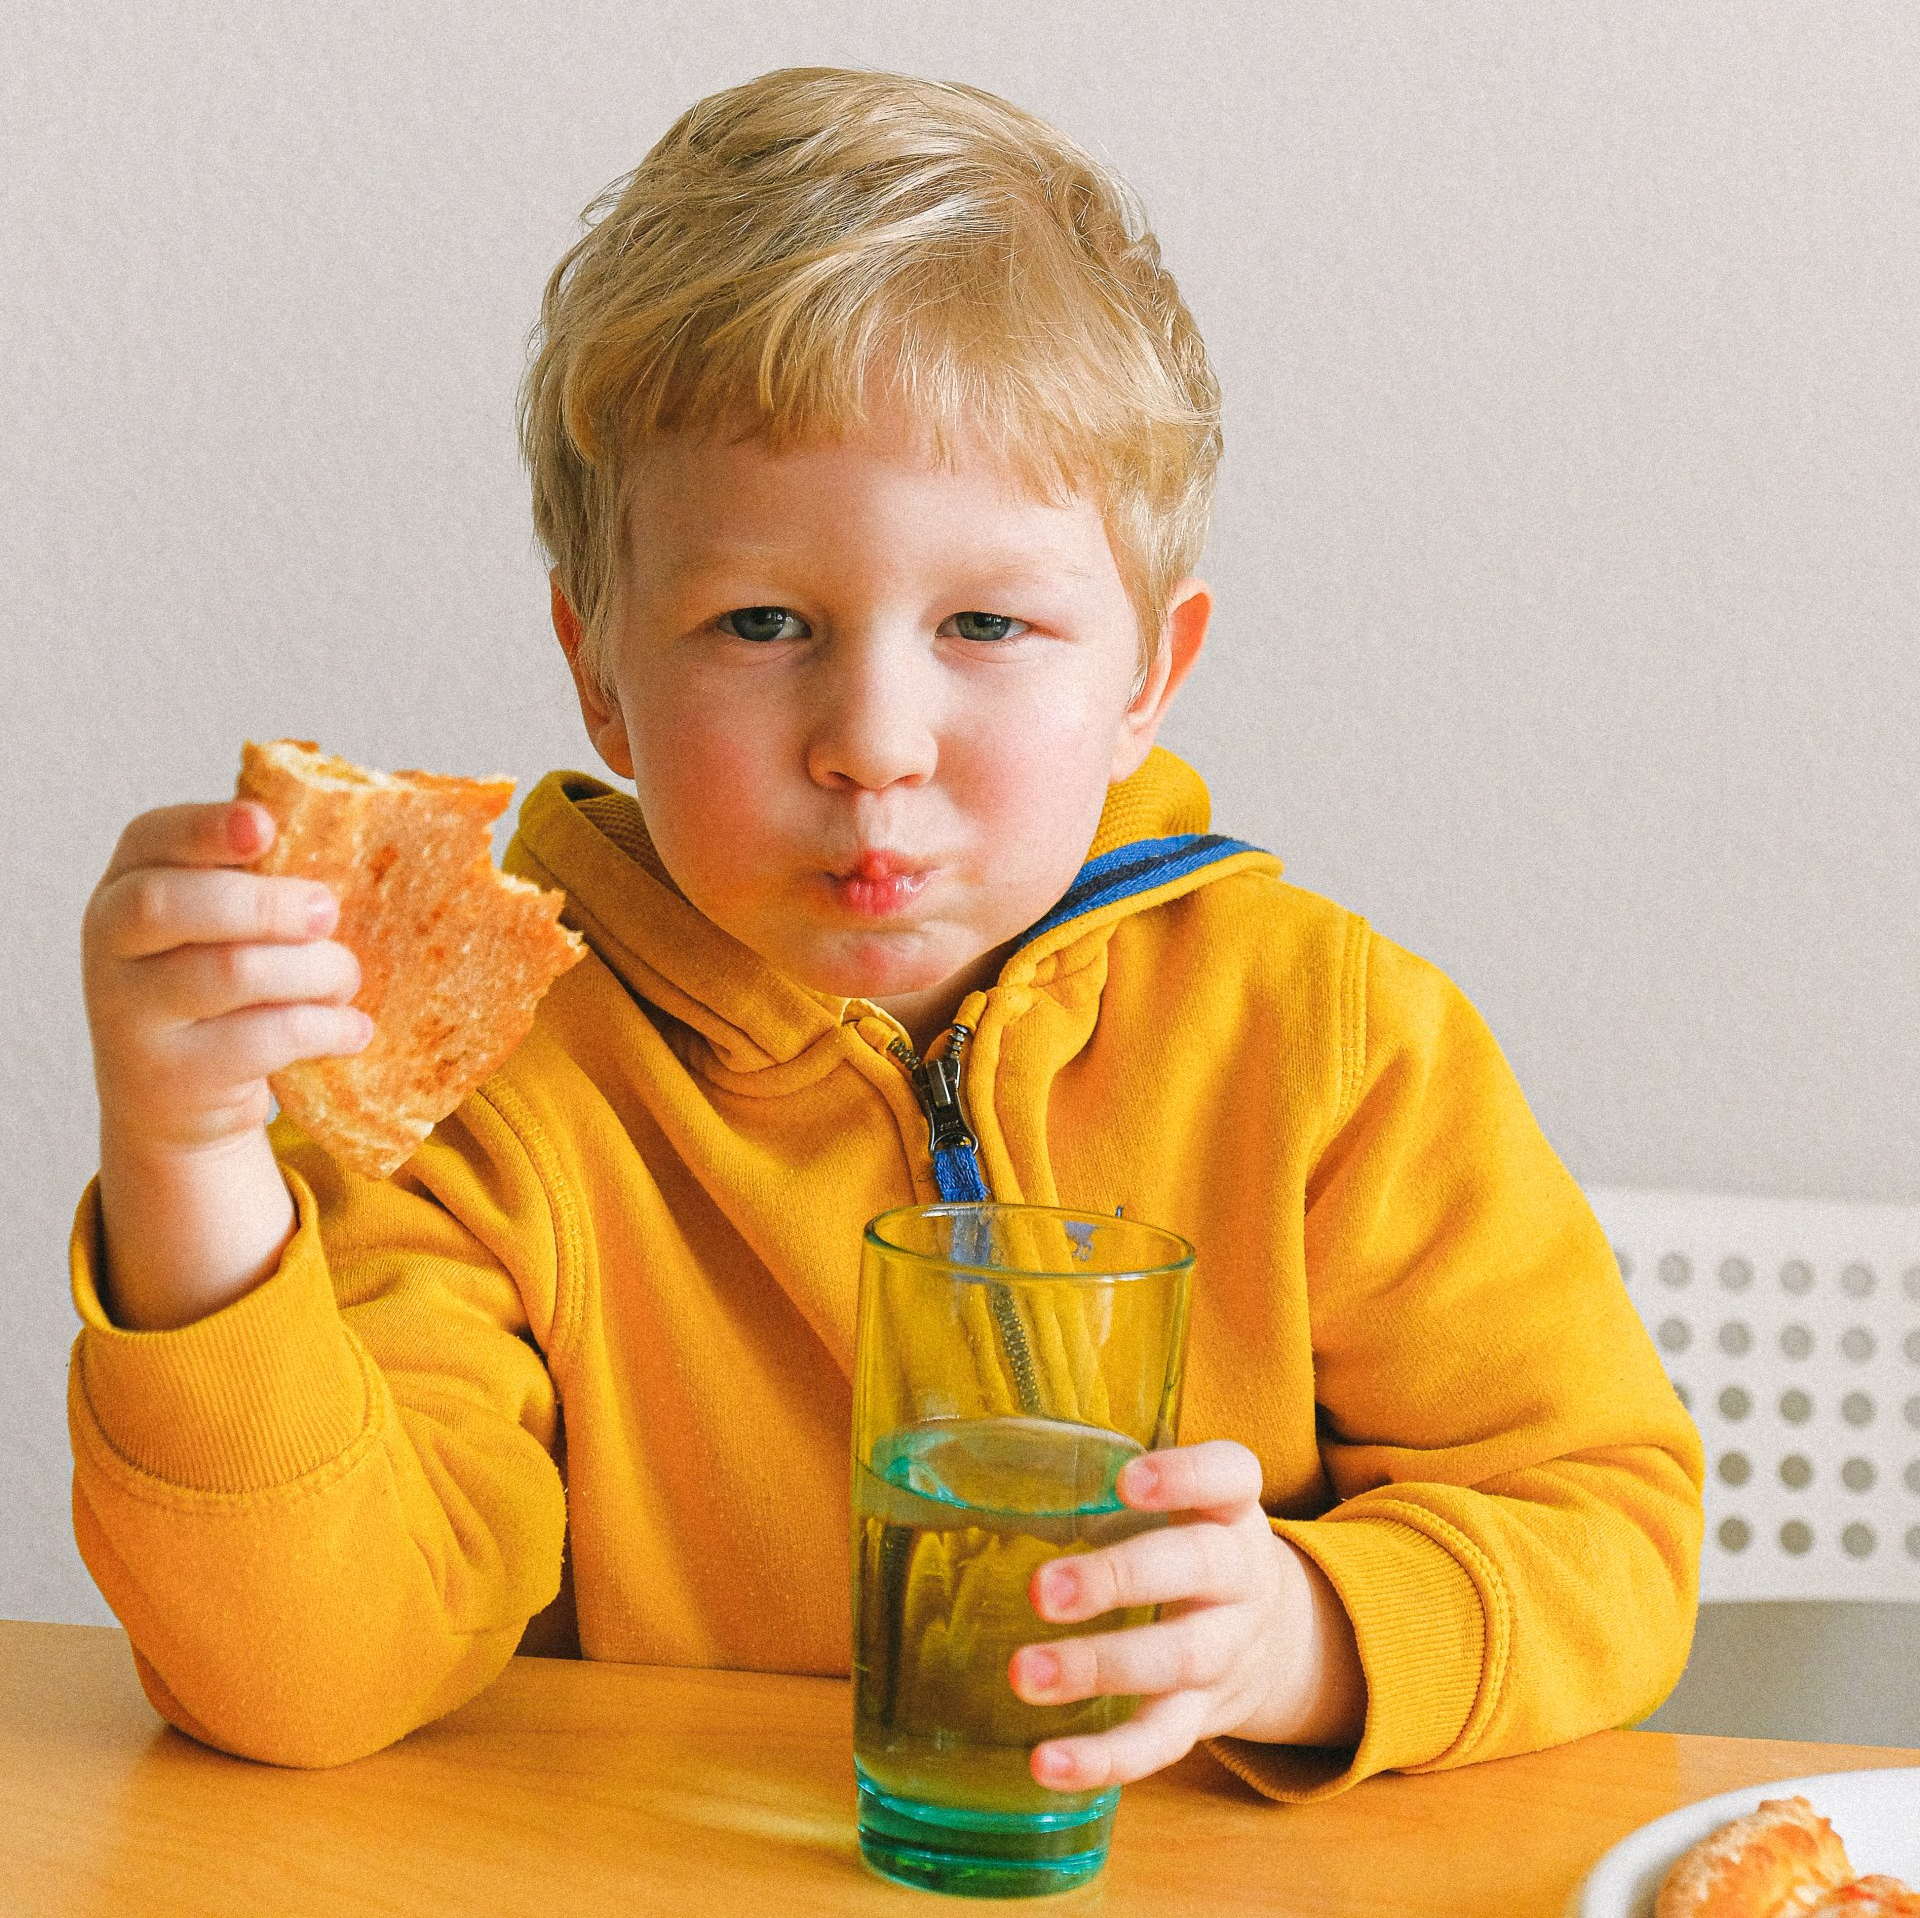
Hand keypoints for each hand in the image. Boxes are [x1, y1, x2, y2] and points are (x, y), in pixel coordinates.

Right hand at [83, 799, 370, 1153]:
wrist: (174, 1106)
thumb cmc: (216, 996)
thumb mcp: (218, 932)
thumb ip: (255, 887)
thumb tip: (342, 840)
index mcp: (124, 887)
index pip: (149, 838)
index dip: (207, 827)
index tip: (265, 825)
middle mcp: (109, 946)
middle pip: (174, 904)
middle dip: (267, 904)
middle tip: (327, 912)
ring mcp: (129, 1015)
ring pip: (231, 971)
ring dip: (314, 970)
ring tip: (344, 979)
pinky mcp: (171, 1075)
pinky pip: (263, 1037)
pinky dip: (325, 1027)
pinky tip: (352, 1028)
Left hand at [1009, 1439, 1365, 1792]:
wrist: (1276, 1639)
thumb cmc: (1191, 1547)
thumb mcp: (1180, 1505)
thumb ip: (1107, 1485)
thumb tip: (986, 1470)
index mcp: (1230, 1509)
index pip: (1230, 1476)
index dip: (1184, 1476)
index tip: (1126, 1481)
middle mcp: (1240, 1576)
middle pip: (1194, 1569)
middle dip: (1118, 1578)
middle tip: (1042, 1590)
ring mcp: (1227, 1650)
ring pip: (1175, 1660)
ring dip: (1097, 1668)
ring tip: (1025, 1674)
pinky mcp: (1203, 1715)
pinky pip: (1160, 1742)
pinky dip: (1105, 1759)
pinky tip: (1047, 1763)